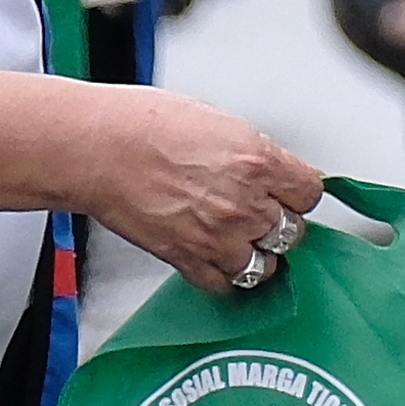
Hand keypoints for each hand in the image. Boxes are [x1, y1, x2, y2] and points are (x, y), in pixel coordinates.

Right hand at [74, 87, 329, 287]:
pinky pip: (225, 284)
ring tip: (235, 238)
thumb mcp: (216, 121)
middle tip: (258, 213)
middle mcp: (245, 203)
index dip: (298, 193)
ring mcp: (219, 237)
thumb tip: (272, 172)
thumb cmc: (142, 124)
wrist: (94, 149)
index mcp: (257, 160)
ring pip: (265, 266)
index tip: (289, 193)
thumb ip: (253, 153)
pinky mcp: (189, 260)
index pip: (311, 193)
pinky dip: (221, 274)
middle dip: (278, 223)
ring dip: (255, 254)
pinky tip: (210, 254)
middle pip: (293, 232)